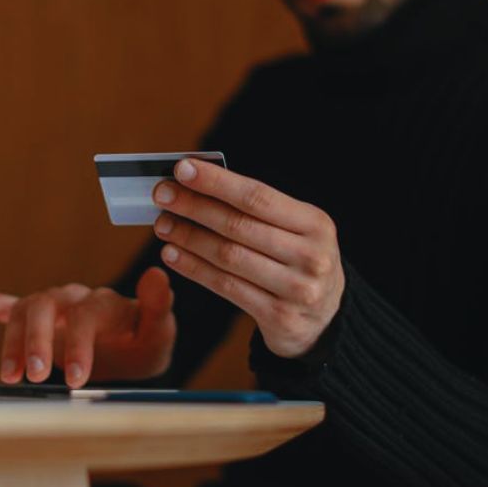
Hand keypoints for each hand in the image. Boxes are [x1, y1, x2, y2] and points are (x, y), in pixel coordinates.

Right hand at [0, 267, 175, 387]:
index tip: (77, 380)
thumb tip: (157, 274)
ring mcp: (51, 305)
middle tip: (37, 377)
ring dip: (13, 343)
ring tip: (10, 378)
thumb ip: (158, 307)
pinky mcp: (33, 317)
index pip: (86, 315)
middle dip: (39, 341)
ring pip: (24, 311)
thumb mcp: (159, 333)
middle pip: (47, 307)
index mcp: (105, 304)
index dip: (80, 345)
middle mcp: (74, 298)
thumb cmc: (144, 342)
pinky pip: (4, 307)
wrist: (130, 347)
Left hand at [151, 158, 344, 358]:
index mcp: (315, 223)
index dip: (217, 182)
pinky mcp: (279, 316)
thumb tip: (197, 183)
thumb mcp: (295, 229)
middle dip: (194, 207)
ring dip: (189, 237)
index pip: (258, 196)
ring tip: (163, 225)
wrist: (326, 317)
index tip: (182, 169)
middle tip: (162, 195)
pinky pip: (226, 286)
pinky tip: (173, 255)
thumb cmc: (298, 260)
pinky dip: (194, 268)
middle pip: (239, 226)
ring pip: (228, 256)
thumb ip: (256, 209)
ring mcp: (297, 288)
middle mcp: (311, 255)